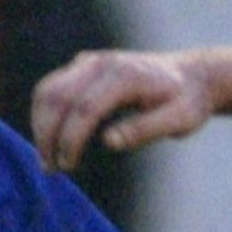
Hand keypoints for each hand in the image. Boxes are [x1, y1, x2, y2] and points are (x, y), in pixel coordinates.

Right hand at [30, 50, 209, 170]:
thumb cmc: (187, 102)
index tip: (67, 166)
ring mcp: (89, 62)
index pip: (84, 108)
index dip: (70, 140)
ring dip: (40, 125)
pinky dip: (44, 114)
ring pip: (47, 90)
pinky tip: (50, 141)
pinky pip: (52, 88)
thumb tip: (109, 141)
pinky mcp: (82, 66)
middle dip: (46, 134)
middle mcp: (101, 63)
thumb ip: (146, 129)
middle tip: (50, 169)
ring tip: (47, 160)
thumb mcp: (180, 120)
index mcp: (124, 75)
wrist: (191, 76)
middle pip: (56, 96)